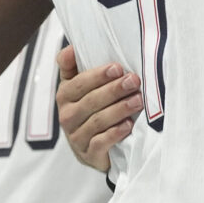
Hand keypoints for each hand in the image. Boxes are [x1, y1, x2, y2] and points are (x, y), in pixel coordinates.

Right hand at [55, 45, 141, 171]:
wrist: (94, 149)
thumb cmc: (91, 109)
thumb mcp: (81, 87)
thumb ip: (73, 67)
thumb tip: (70, 48)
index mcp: (65, 95)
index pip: (79, 83)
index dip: (98, 75)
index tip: (118, 68)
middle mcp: (67, 116)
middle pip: (91, 101)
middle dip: (114, 90)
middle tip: (134, 81)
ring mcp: (76, 137)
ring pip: (97, 121)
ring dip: (119, 109)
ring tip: (138, 101)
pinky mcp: (88, 154)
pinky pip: (100, 143)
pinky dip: (115, 134)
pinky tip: (128, 125)